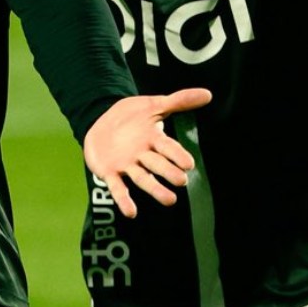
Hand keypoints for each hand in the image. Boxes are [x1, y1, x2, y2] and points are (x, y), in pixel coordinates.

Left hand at [82, 88, 212, 217]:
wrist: (99, 121)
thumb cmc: (130, 117)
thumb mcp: (152, 105)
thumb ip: (179, 101)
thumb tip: (208, 94)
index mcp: (153, 139)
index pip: (168, 148)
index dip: (177, 155)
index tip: (189, 164)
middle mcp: (142, 155)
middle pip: (158, 165)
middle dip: (169, 173)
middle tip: (181, 181)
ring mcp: (126, 165)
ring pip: (143, 179)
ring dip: (155, 190)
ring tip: (170, 201)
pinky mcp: (109, 172)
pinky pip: (118, 188)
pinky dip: (124, 200)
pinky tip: (131, 212)